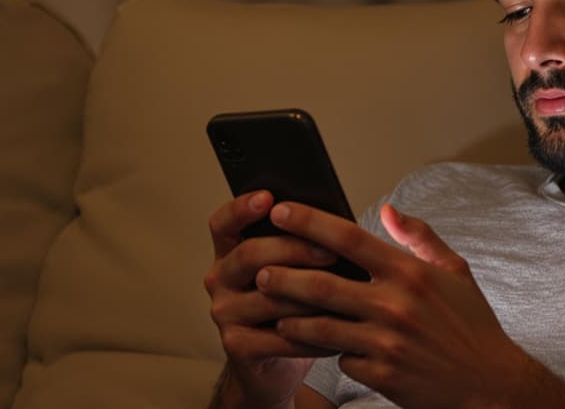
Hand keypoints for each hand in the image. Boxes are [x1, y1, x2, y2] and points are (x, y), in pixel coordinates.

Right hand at [203, 190, 339, 408]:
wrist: (277, 366)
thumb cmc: (293, 309)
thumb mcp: (292, 272)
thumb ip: (300, 245)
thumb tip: (336, 220)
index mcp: (229, 253)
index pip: (223, 223)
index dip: (241, 208)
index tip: (268, 197)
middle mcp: (220, 280)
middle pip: (249, 254)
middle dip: (293, 249)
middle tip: (330, 252)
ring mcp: (225, 314)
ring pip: (268, 296)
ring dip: (310, 295)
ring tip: (345, 293)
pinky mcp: (236, 346)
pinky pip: (279, 336)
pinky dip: (313, 334)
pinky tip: (338, 332)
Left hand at [256, 202, 564, 408]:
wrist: (490, 385)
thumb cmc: (472, 325)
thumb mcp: (456, 271)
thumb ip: (419, 237)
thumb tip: (387, 209)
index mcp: (410, 272)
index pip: (348, 238)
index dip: (309, 222)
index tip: (281, 211)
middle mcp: (395, 304)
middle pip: (321, 284)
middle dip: (282, 276)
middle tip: (259, 269)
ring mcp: (386, 343)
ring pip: (319, 327)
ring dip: (290, 319)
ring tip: (274, 310)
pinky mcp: (382, 376)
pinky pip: (341, 360)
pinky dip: (330, 353)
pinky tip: (318, 348)